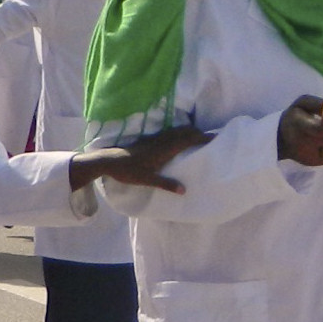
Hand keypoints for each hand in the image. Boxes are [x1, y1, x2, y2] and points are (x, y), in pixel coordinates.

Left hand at [70, 124, 210, 194]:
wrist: (109, 161)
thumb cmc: (128, 171)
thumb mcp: (147, 180)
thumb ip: (166, 184)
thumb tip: (184, 190)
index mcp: (163, 150)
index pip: (186, 140)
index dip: (200, 138)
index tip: (213, 138)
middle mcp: (161, 142)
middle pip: (183, 132)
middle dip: (197, 132)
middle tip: (209, 136)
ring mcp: (155, 139)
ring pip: (176, 131)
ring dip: (188, 131)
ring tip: (198, 135)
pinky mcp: (149, 140)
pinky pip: (169, 133)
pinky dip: (178, 133)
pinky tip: (178, 138)